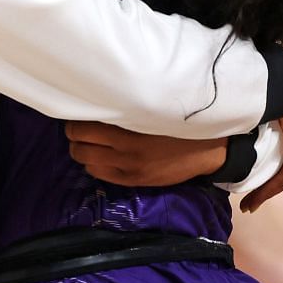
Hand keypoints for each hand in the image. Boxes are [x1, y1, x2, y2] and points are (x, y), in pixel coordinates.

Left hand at [63, 122, 227, 186]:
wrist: (207, 151)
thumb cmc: (180, 123)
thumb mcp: (154, 111)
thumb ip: (127, 109)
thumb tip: (97, 100)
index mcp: (131, 130)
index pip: (84, 127)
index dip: (76, 119)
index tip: (80, 111)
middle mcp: (126, 152)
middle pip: (79, 145)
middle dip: (74, 134)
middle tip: (79, 125)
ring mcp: (128, 169)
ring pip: (85, 161)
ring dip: (82, 150)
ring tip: (88, 140)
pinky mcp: (133, 181)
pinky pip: (99, 174)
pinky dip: (93, 164)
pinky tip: (100, 155)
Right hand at [242, 48, 282, 212]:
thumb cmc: (275, 69)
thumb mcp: (268, 78)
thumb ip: (259, 85)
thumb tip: (237, 76)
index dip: (275, 151)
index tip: (255, 163)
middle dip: (272, 176)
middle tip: (252, 193)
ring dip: (269, 187)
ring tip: (249, 202)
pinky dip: (269, 190)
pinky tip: (252, 202)